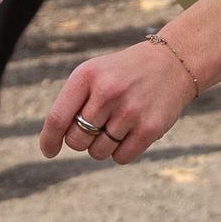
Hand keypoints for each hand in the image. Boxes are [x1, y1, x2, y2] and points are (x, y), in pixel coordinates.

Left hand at [40, 34, 197, 165]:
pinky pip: (121, 158)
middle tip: (95, 127)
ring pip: (98, 153)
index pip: (58, 118)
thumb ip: (72, 103)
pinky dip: (121, 152)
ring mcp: (130, 111)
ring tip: (115, 127)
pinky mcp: (150, 128)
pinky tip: (129, 134)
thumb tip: (56, 142)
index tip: (49, 151)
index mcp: (87, 76)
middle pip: (76, 140)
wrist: (171, 63)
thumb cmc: (122, 74)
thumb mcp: (93, 74)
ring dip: (102, 147)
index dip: (49, 140)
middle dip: (81, 140)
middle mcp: (107, 92)